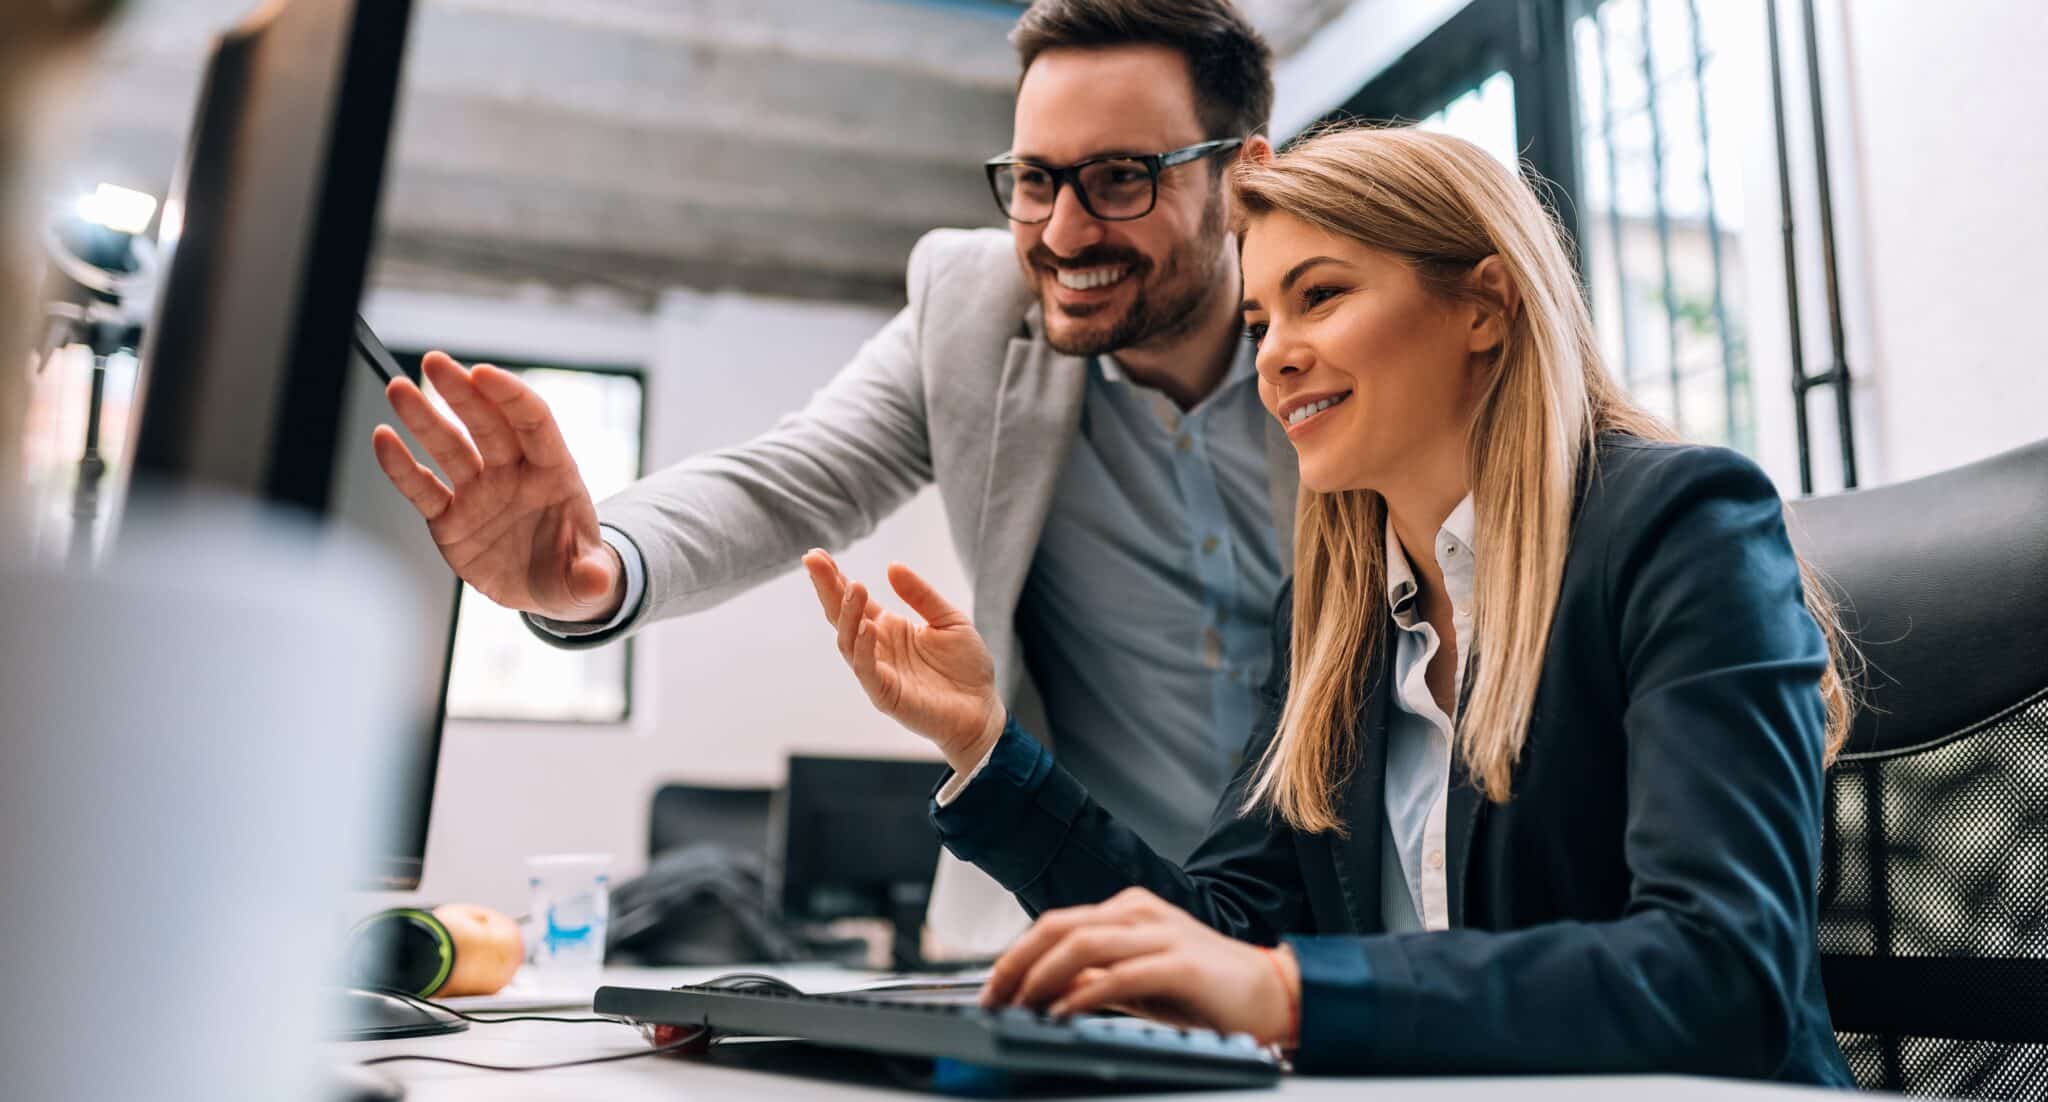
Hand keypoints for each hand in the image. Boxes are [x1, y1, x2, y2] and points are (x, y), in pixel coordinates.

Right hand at [372, 352, 622, 622]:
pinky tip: (383, 439)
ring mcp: (479, 493)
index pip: (534, 423)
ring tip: (399, 388)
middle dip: (461, 392)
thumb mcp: (588, 579)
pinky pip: (423, 489)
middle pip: (487, 424)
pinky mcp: (450, 519)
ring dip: (423, 418)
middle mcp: (513, 474)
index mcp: (554, 473)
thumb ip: (591, 577)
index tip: (484, 373)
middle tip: (435, 362)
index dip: (510, 397)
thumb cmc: (574, 570)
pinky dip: (401, 467)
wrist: (547, 591)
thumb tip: (597, 583)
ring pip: (449, 448)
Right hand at [800, 550, 1004, 771]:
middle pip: (841, 616)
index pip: (854, 601)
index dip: (834, 578)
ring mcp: (878, 672)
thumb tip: (892, 566)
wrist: (983, 709)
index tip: (817, 555)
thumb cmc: (966, 667)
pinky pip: (867, 671)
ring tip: (855, 586)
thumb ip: (921, 595)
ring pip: (848, 642)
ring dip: (848, 614)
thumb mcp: (949, 619)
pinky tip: (866, 627)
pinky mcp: (885, 695)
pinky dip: (863, 649)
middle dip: (826, 588)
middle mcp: (876, 648)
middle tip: (813, 561)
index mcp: (888, 628)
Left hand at [980, 888, 1299, 1047]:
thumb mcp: (1136, 983)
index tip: (991, 990)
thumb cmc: (1204, 991)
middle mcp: (1139, 914)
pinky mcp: (1180, 964)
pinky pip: (1119, 974)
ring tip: (1021, 1007)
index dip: (1015, 957)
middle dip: (1016, 964)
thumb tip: (1044, 992)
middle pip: (1058, 927)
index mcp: (1127, 911)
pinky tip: (1063, 1015)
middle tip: (992, 999)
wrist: (1271, 994)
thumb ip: (1093, 981)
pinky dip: (1083, 995)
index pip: (1054, 925)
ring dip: (1041, 978)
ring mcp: (1160, 934)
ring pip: (1081, 943)